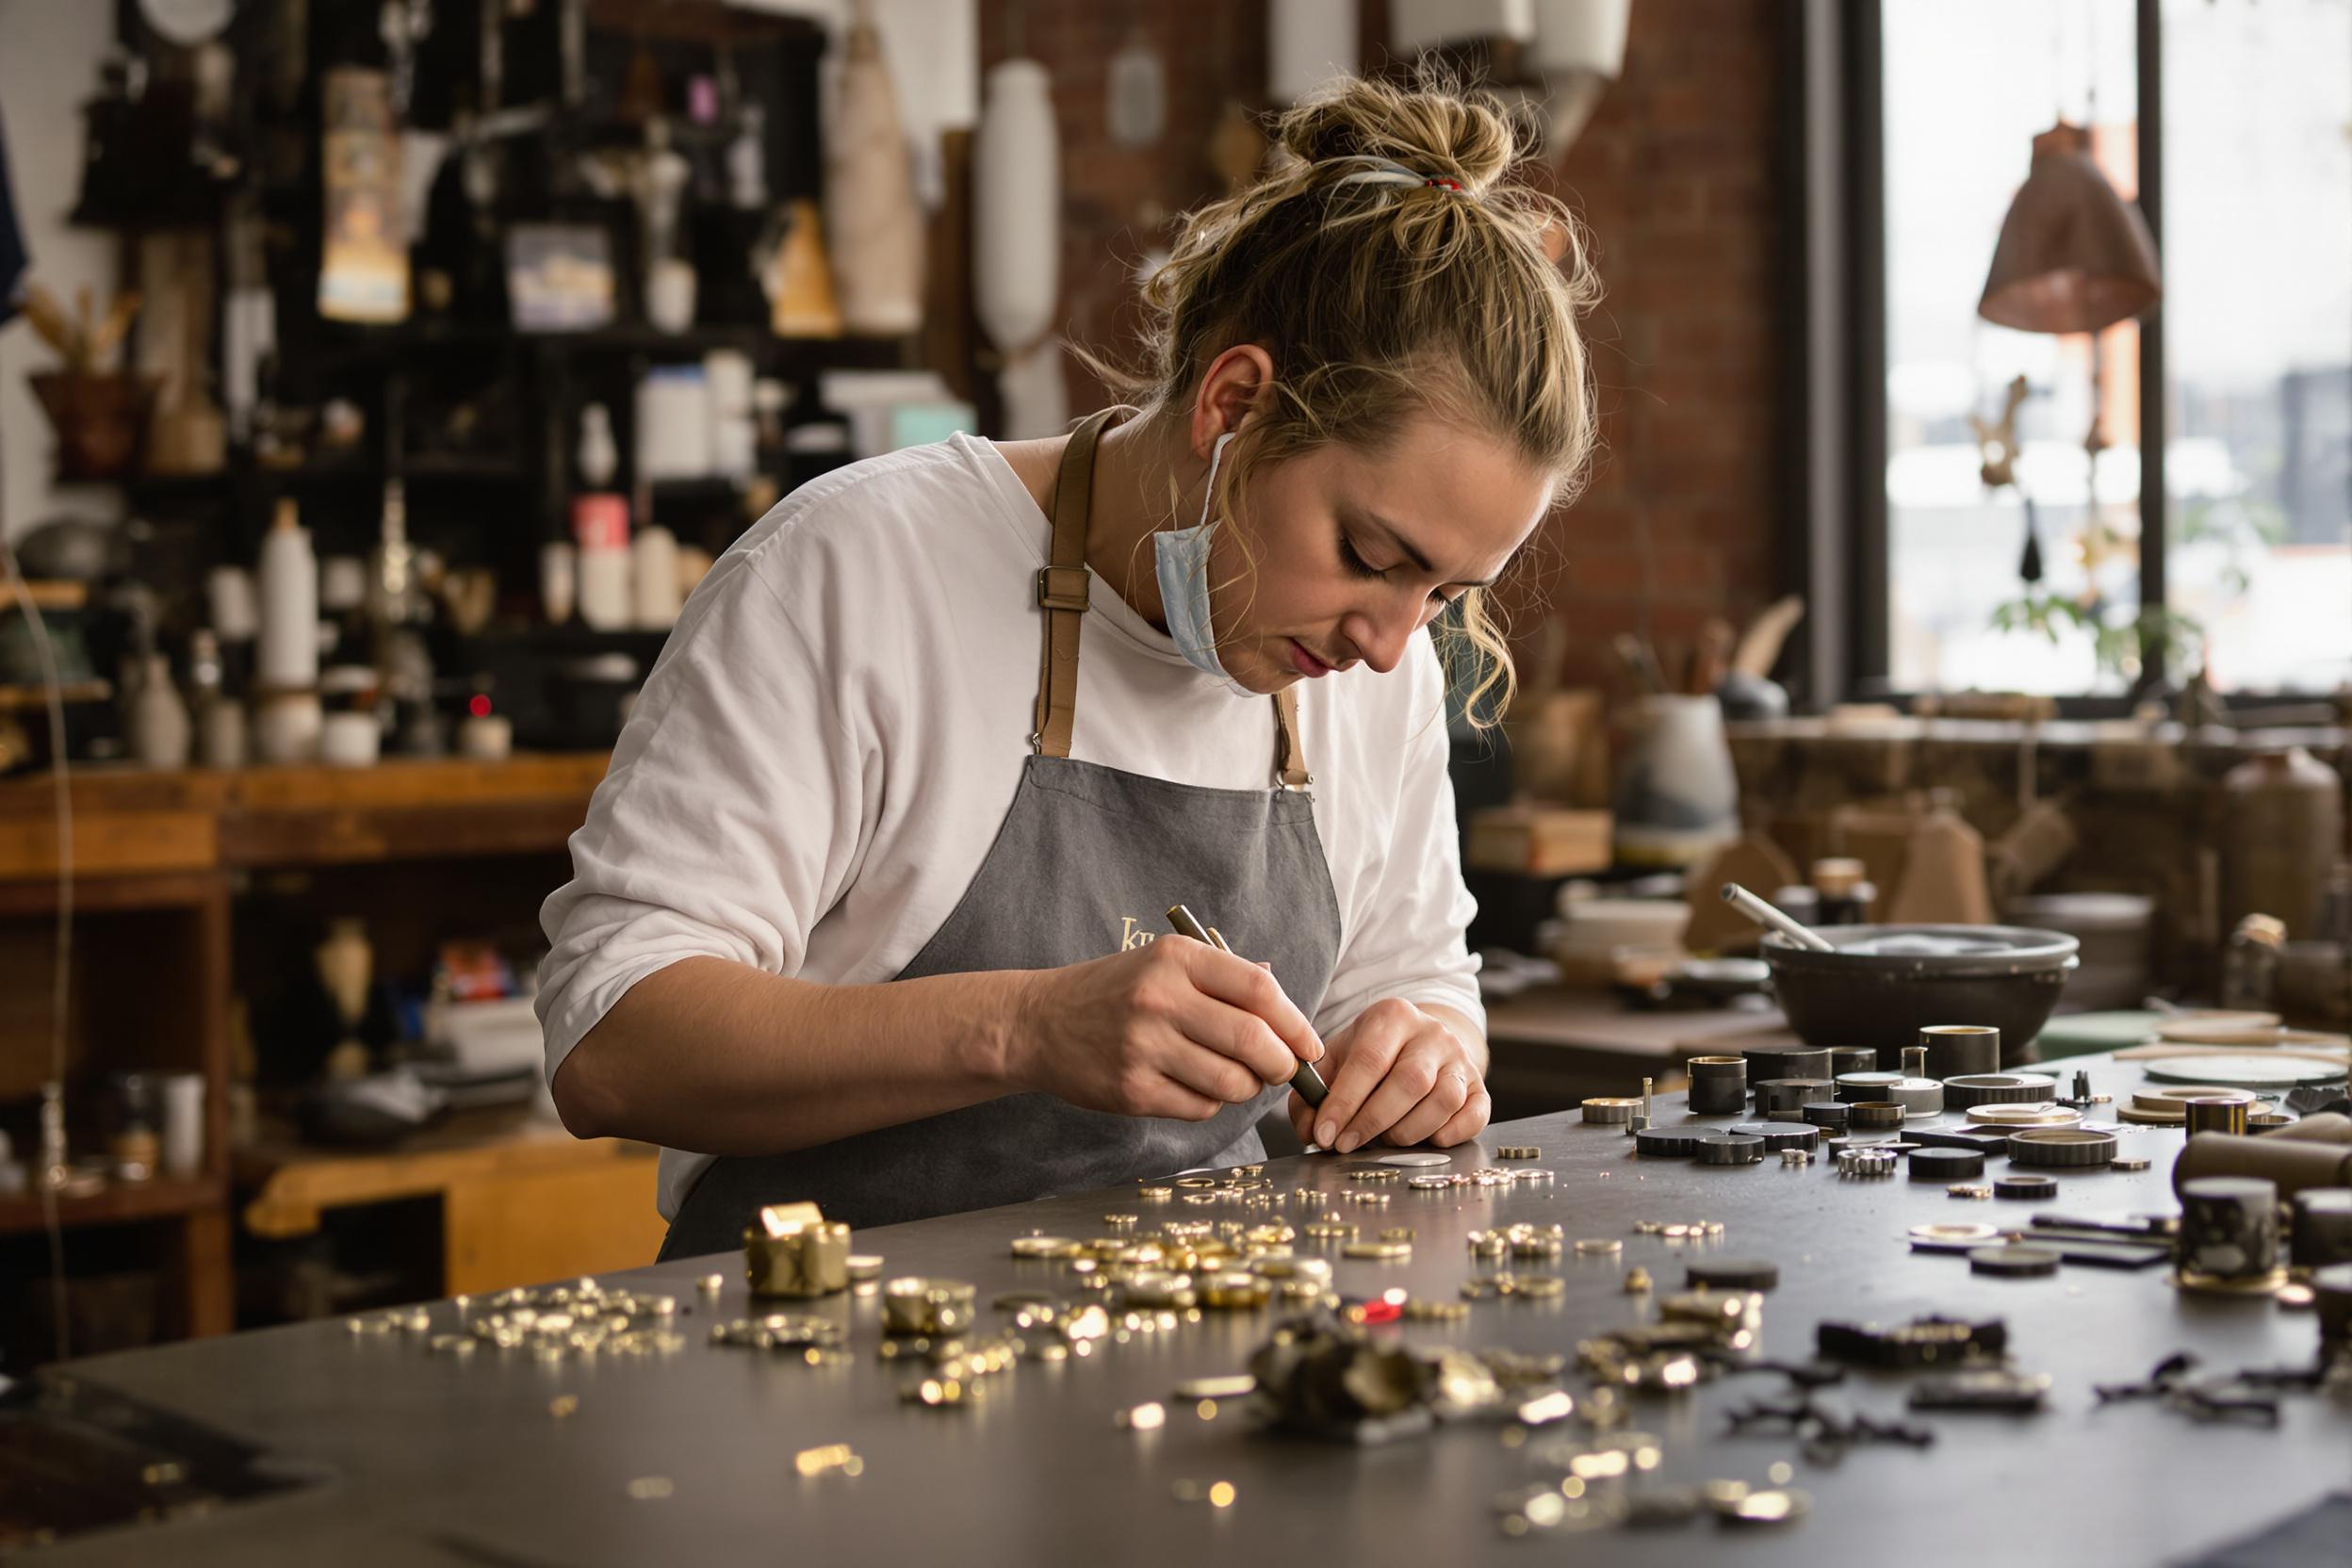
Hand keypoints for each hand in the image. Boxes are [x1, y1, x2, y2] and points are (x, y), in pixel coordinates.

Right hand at [1010, 938, 1323, 1121]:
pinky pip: (1200, 1107)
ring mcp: (1143, 1047)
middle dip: (1282, 1063)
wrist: (1040, 1023)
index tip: (1309, 1044)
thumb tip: (1288, 1011)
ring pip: (1232, 1082)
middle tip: (1283, 1069)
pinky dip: (1211, 1102)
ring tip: (1234, 1077)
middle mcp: (1160, 999)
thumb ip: (1225, 980)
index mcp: (1176, 959)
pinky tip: (1193, 1085)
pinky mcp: (1132, 1090)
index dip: (1296, 1022)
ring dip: (1246, 1087)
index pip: (1260, 991)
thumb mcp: (1165, 964)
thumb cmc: (1115, 992)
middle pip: (1253, 1040)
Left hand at [1290, 998, 1487, 1152]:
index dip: (1344, 1102)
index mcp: (1392, 1017)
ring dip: (1410, 1131)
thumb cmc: (1373, 1055)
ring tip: (1386, 1139)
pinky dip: (1450, 1134)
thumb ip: (1316, 1093)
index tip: (1326, 1134)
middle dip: (1373, 1121)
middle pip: (1409, 1081)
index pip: (1368, 1061)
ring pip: (1444, 1100)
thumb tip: (1311, 1132)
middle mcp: (1432, 1033)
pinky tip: (1426, 1140)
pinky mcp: (1480, 1086)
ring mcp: (1460, 1059)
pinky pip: (1475, 1114)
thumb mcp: (1339, 1059)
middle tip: (1348, 1144)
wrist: (1421, 1043)